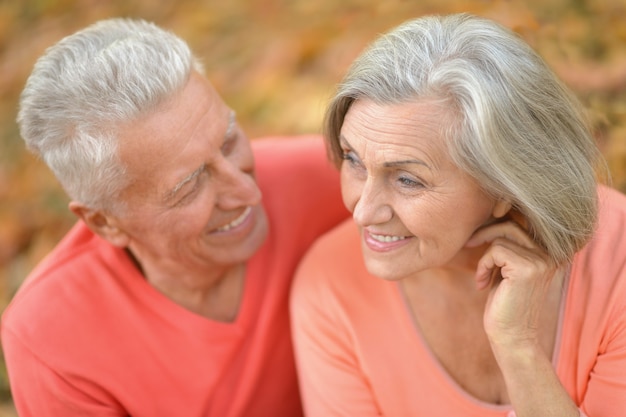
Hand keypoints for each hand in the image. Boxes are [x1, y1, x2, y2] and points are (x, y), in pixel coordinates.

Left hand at [465, 218, 558, 349]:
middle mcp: (552, 254)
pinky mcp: (527, 268)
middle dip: (485, 233)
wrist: (512, 337)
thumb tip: (490, 215)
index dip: (496, 224)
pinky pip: (496, 251)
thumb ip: (508, 245)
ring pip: (502, 237)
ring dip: (485, 256)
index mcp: (551, 252)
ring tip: (482, 277)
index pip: (522, 221)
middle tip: (468, 245)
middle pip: (512, 224)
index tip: (476, 238)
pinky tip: (482, 284)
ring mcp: (542, 260)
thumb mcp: (507, 268)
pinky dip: (483, 265)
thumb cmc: (505, 303)